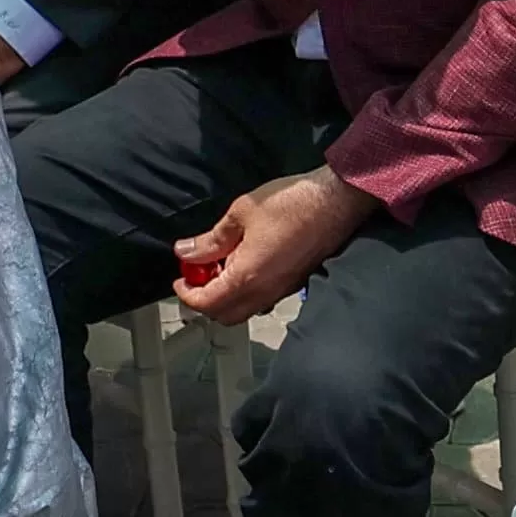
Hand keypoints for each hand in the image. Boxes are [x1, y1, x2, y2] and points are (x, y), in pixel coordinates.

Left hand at [171, 165, 378, 324]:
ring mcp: (281, 292)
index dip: (186, 294)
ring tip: (220, 265)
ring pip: (244, 310)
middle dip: (205, 300)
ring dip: (226, 296)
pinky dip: (245, 291)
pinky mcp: (294, 284)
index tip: (179, 279)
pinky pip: (262, 301)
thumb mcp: (241, 214)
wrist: (336, 201)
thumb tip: (187, 252)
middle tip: (197, 273)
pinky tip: (244, 263)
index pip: (206, 303)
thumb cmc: (291, 203)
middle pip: (224, 315)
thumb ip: (210, 239)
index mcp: (247, 278)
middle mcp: (264, 293)